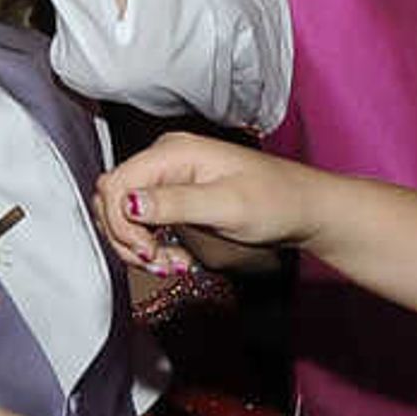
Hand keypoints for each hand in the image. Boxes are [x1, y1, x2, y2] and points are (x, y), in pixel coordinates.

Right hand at [96, 133, 323, 274]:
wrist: (303, 209)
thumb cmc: (276, 200)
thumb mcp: (226, 205)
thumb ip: (175, 202)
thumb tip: (128, 202)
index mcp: (173, 151)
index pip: (115, 184)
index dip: (121, 222)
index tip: (148, 250)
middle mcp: (165, 160)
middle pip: (112, 199)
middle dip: (127, 237)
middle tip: (158, 262)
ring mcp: (169, 178)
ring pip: (124, 214)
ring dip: (138, 246)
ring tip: (170, 263)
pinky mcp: (175, 198)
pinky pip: (143, 223)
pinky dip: (151, 246)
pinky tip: (175, 258)